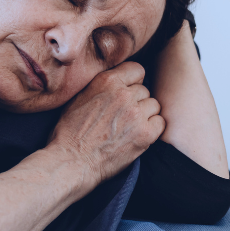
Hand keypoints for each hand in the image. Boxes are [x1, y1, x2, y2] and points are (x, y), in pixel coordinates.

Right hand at [48, 62, 163, 186]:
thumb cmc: (70, 132)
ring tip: (129, 127)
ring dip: (145, 115)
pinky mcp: (145, 134)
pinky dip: (152, 129)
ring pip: (153, 106)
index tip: (127, 93)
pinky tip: (137, 136)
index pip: (137, 70)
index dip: (133, 82)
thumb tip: (118, 81)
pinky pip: (160, 123)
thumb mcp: (80, 97)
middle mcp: (124, 94)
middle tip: (123, 117)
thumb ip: (102, 86)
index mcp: (107, 81)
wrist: (71, 161)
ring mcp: (136, 114)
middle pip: (144, 90)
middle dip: (136, 102)